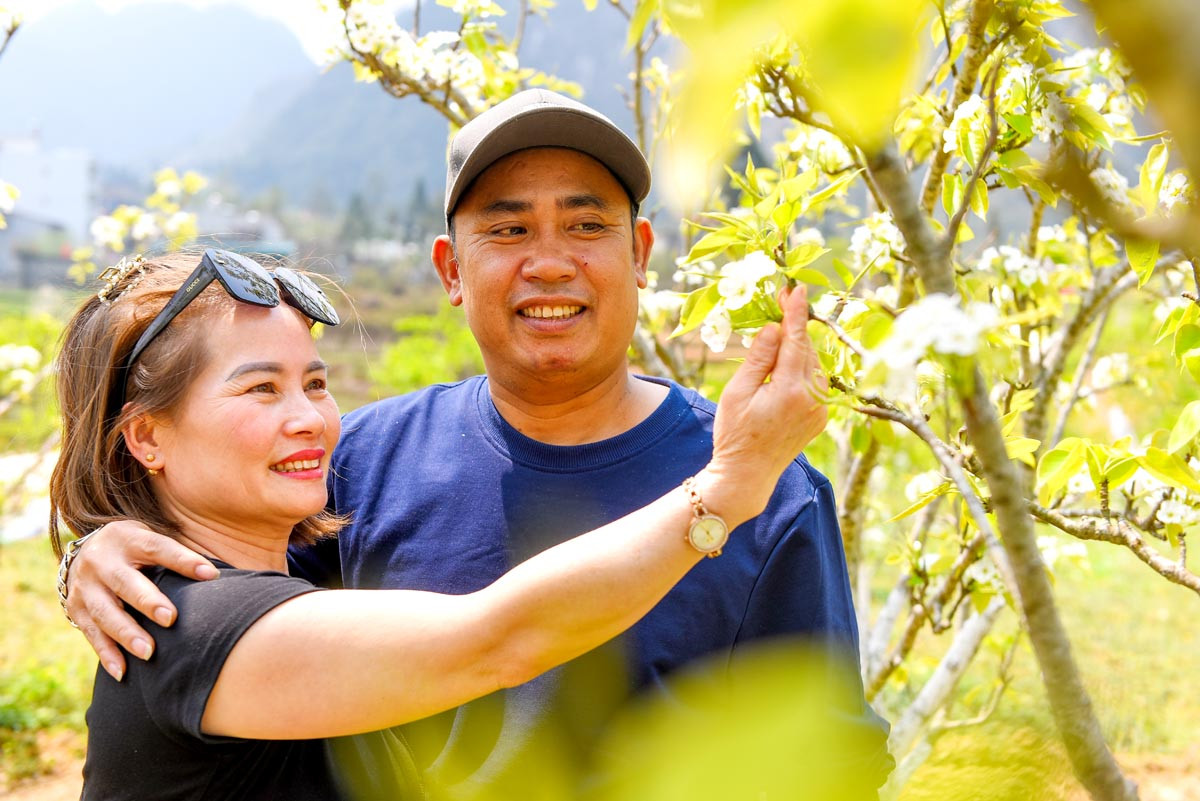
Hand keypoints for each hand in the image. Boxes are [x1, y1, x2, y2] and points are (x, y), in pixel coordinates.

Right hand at [66, 521, 217, 680]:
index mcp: (127, 539)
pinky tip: (123, 672)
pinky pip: (91, 634)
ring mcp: (85, 586)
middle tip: (171, 619)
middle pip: (125, 582)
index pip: (158, 548)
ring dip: (127, 634)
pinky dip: (107, 654)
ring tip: (149, 653)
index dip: (184, 560)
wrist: (84, 552)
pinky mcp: (75, 609)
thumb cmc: (134, 549)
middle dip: (147, 602)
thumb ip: (176, 554)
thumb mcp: (149, 539)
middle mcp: (102, 561)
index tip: (211, 575)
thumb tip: (217, 574)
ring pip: (105, 613)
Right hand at [705, 285, 827, 519]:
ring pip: (813, 363)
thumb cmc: (734, 433)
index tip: (795, 288)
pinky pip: (815, 381)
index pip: (796, 340)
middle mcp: (813, 398)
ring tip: (776, 344)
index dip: (795, 312)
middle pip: (807, 348)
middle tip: (780, 304)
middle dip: (794, 327)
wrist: (748, 474)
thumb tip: (775, 328)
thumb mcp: (738, 391)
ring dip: (797, 348)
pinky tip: (784, 370)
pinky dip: (802, 368)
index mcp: (790, 390)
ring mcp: (820, 409)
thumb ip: (759, 357)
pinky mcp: (821, 416)